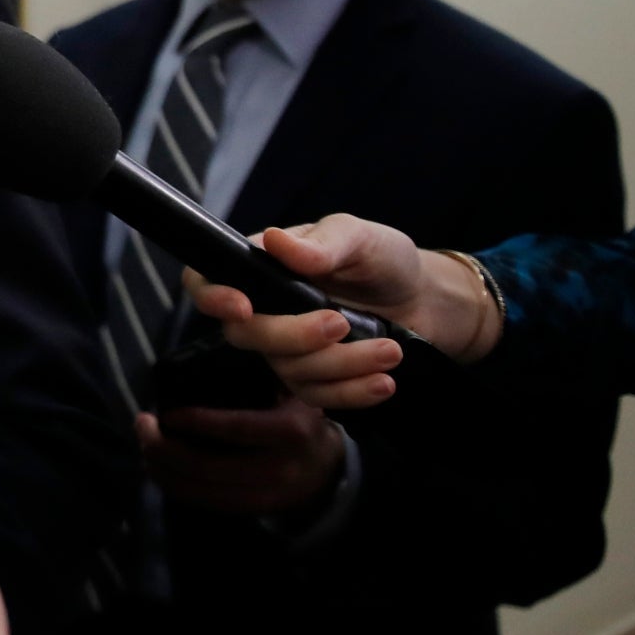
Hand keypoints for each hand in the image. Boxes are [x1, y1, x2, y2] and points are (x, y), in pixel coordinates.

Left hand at [136, 397, 343, 516]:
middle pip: (206, 466)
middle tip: (142, 423)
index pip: (233, 429)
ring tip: (143, 444)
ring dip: (161, 468)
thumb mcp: (291, 392)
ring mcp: (264, 497)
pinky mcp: (251, 512)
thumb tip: (203, 362)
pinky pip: (203, 502)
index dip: (193, 422)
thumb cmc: (297, 418)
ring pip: (199, 489)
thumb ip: (259, 377)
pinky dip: (174, 485)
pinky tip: (158, 467)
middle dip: (163, 446)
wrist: (326, 470)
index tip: (165, 412)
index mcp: (288, 432)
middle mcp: (278, 469)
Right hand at [183, 216, 498, 407]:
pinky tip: (383, 381)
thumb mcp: (360, 238)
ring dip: (341, 365)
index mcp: (263, 268)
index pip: (206, 280)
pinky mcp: (314, 380)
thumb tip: (275, 241)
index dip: (211, 296)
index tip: (243, 306)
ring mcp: (286, 349)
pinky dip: (352, 393)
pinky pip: (317, 397)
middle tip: (341, 322)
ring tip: (390, 350)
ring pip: (287, 370)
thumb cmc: (385, 260)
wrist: (427, 302)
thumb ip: (322, 243)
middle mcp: (265, 309)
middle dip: (293, 335)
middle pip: (246, 335)